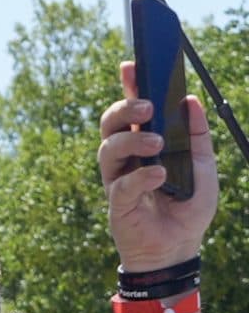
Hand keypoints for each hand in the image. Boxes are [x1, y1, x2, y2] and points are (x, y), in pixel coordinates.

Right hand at [98, 60, 218, 271]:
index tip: (130, 65)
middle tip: (147, 108)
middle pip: (110, 125)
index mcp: (144, 144)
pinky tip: (159, 176)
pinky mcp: (117, 204)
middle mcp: (126, 158)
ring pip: (108, 149)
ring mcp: (118, 179)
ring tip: (157, 145)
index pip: (133, 111)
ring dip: (132, 141)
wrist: (180, 246)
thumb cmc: (188, 206)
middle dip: (125, 110)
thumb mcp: (203, 163)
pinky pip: (122, 184)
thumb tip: (190, 100)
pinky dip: (141, 176)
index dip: (129, 87)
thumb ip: (197, 134)